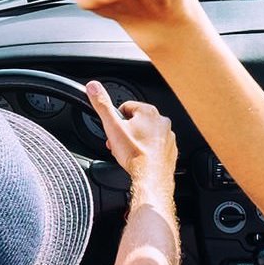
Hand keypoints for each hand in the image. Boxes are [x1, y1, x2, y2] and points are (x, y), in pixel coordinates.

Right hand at [85, 80, 175, 195]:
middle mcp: (162, 121)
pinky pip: (155, 147)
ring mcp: (168, 136)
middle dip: (125, 132)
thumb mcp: (112, 126)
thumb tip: (93, 87)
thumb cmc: (135, 154)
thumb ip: (102, 105)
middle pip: (136, 122)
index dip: (116, 120)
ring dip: (136, 141)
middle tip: (119, 144)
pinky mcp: (170, 150)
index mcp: (149, 111)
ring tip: (129, 152)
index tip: (113, 131)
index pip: (126, 108)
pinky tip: (140, 158)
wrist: (151, 177)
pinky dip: (147, 151)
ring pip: (146, 134)